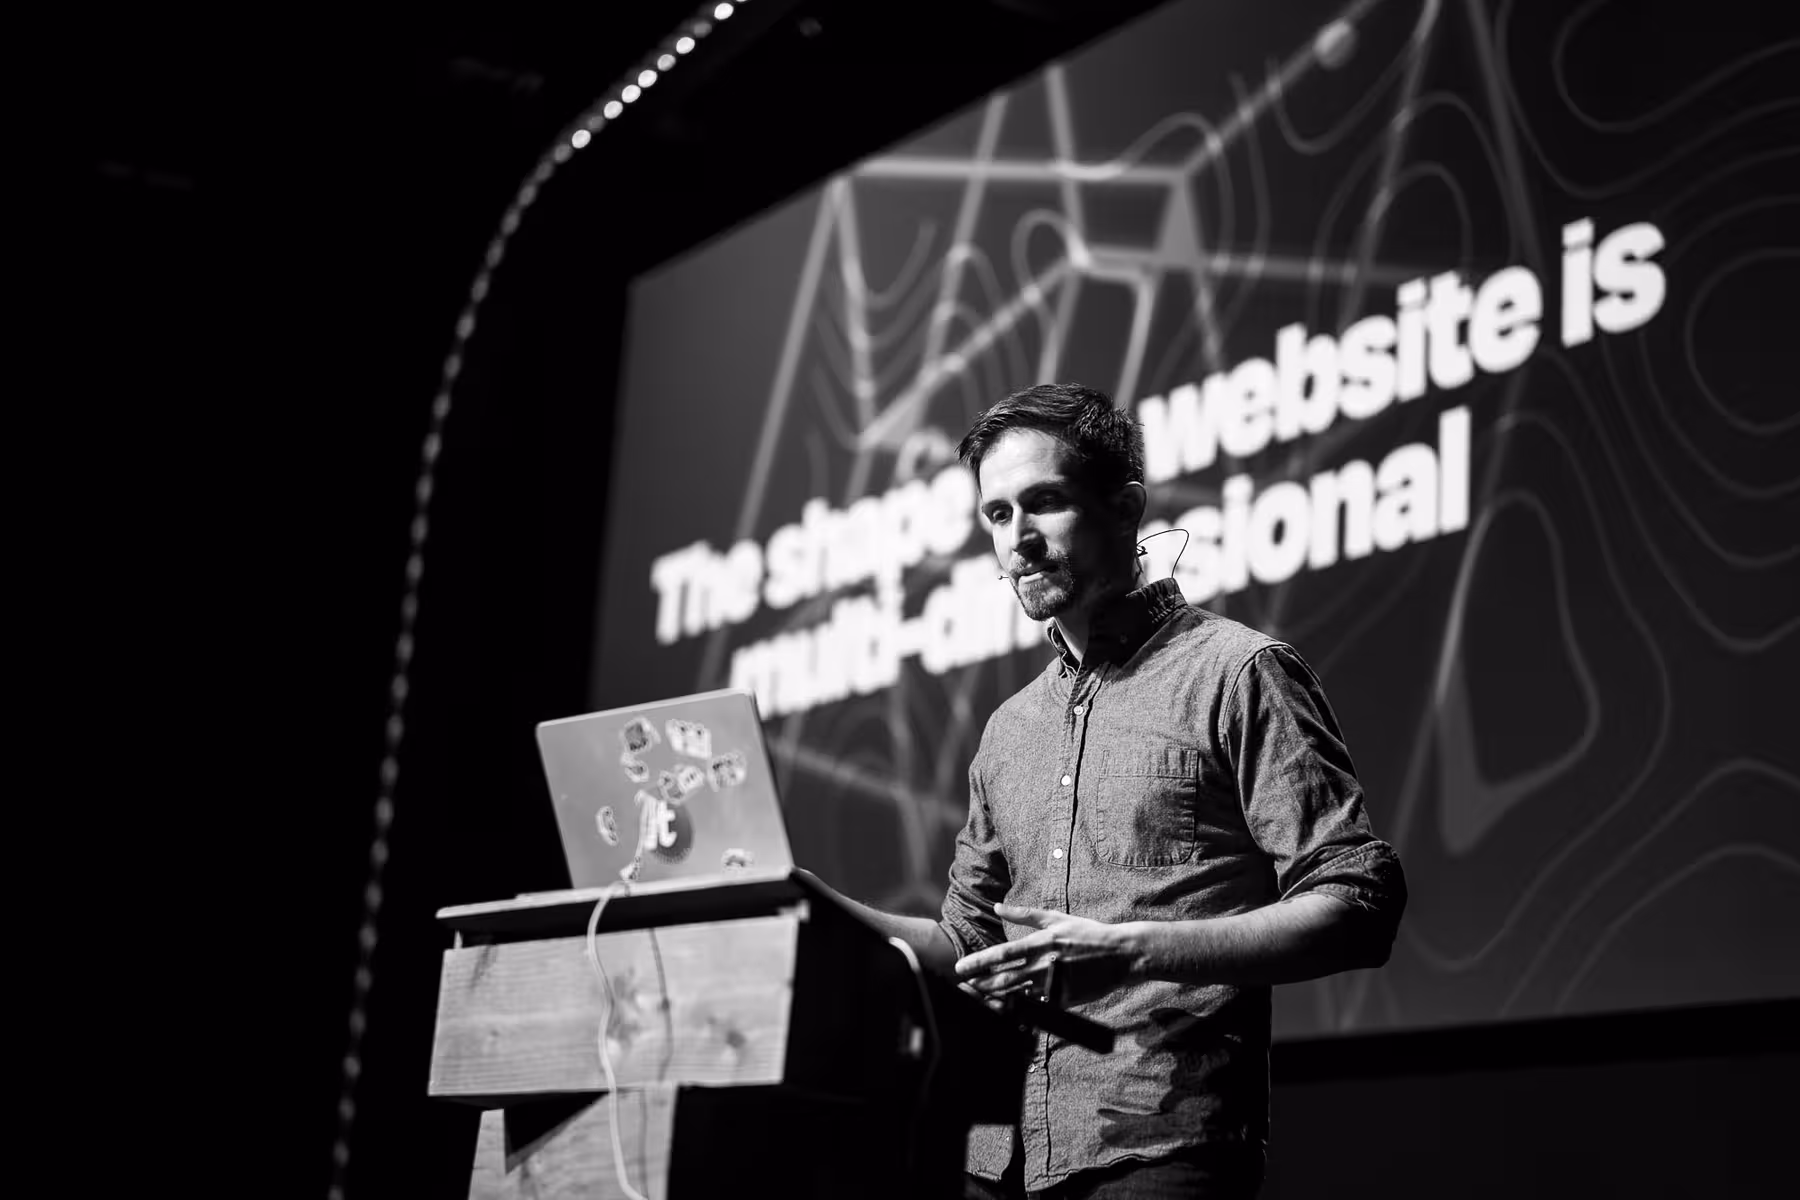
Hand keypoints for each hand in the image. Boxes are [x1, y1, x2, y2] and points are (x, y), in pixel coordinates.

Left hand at [954, 903, 1137, 1006]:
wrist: (1120, 955)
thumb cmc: (1087, 933)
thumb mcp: (1056, 918)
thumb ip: (1025, 914)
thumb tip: (998, 907)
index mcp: (1040, 943)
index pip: (1001, 955)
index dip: (978, 963)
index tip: (960, 969)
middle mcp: (1044, 965)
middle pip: (1004, 980)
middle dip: (980, 986)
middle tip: (963, 989)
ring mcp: (1054, 985)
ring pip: (1017, 997)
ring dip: (996, 1000)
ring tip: (978, 1001)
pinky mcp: (1064, 1000)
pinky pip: (1038, 1009)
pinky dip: (1021, 1011)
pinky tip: (1007, 1012)